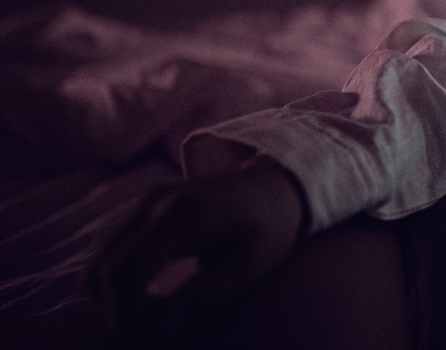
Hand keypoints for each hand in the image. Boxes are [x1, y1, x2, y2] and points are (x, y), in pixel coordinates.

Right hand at [91, 157, 304, 340]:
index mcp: (183, 215)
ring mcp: (143, 205)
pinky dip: (115, 286)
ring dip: (109, 301)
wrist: (271, 189)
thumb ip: (207, 293)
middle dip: (113, 313)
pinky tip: (148, 301)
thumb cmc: (269, 229)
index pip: (125, 271)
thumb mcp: (251, 266)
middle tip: (146, 336)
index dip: (122, 314)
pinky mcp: (140, 214)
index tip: (142, 339)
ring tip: (149, 320)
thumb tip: (161, 327)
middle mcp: (153, 204)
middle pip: (101, 270)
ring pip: (96, 264)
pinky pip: (108, 256)